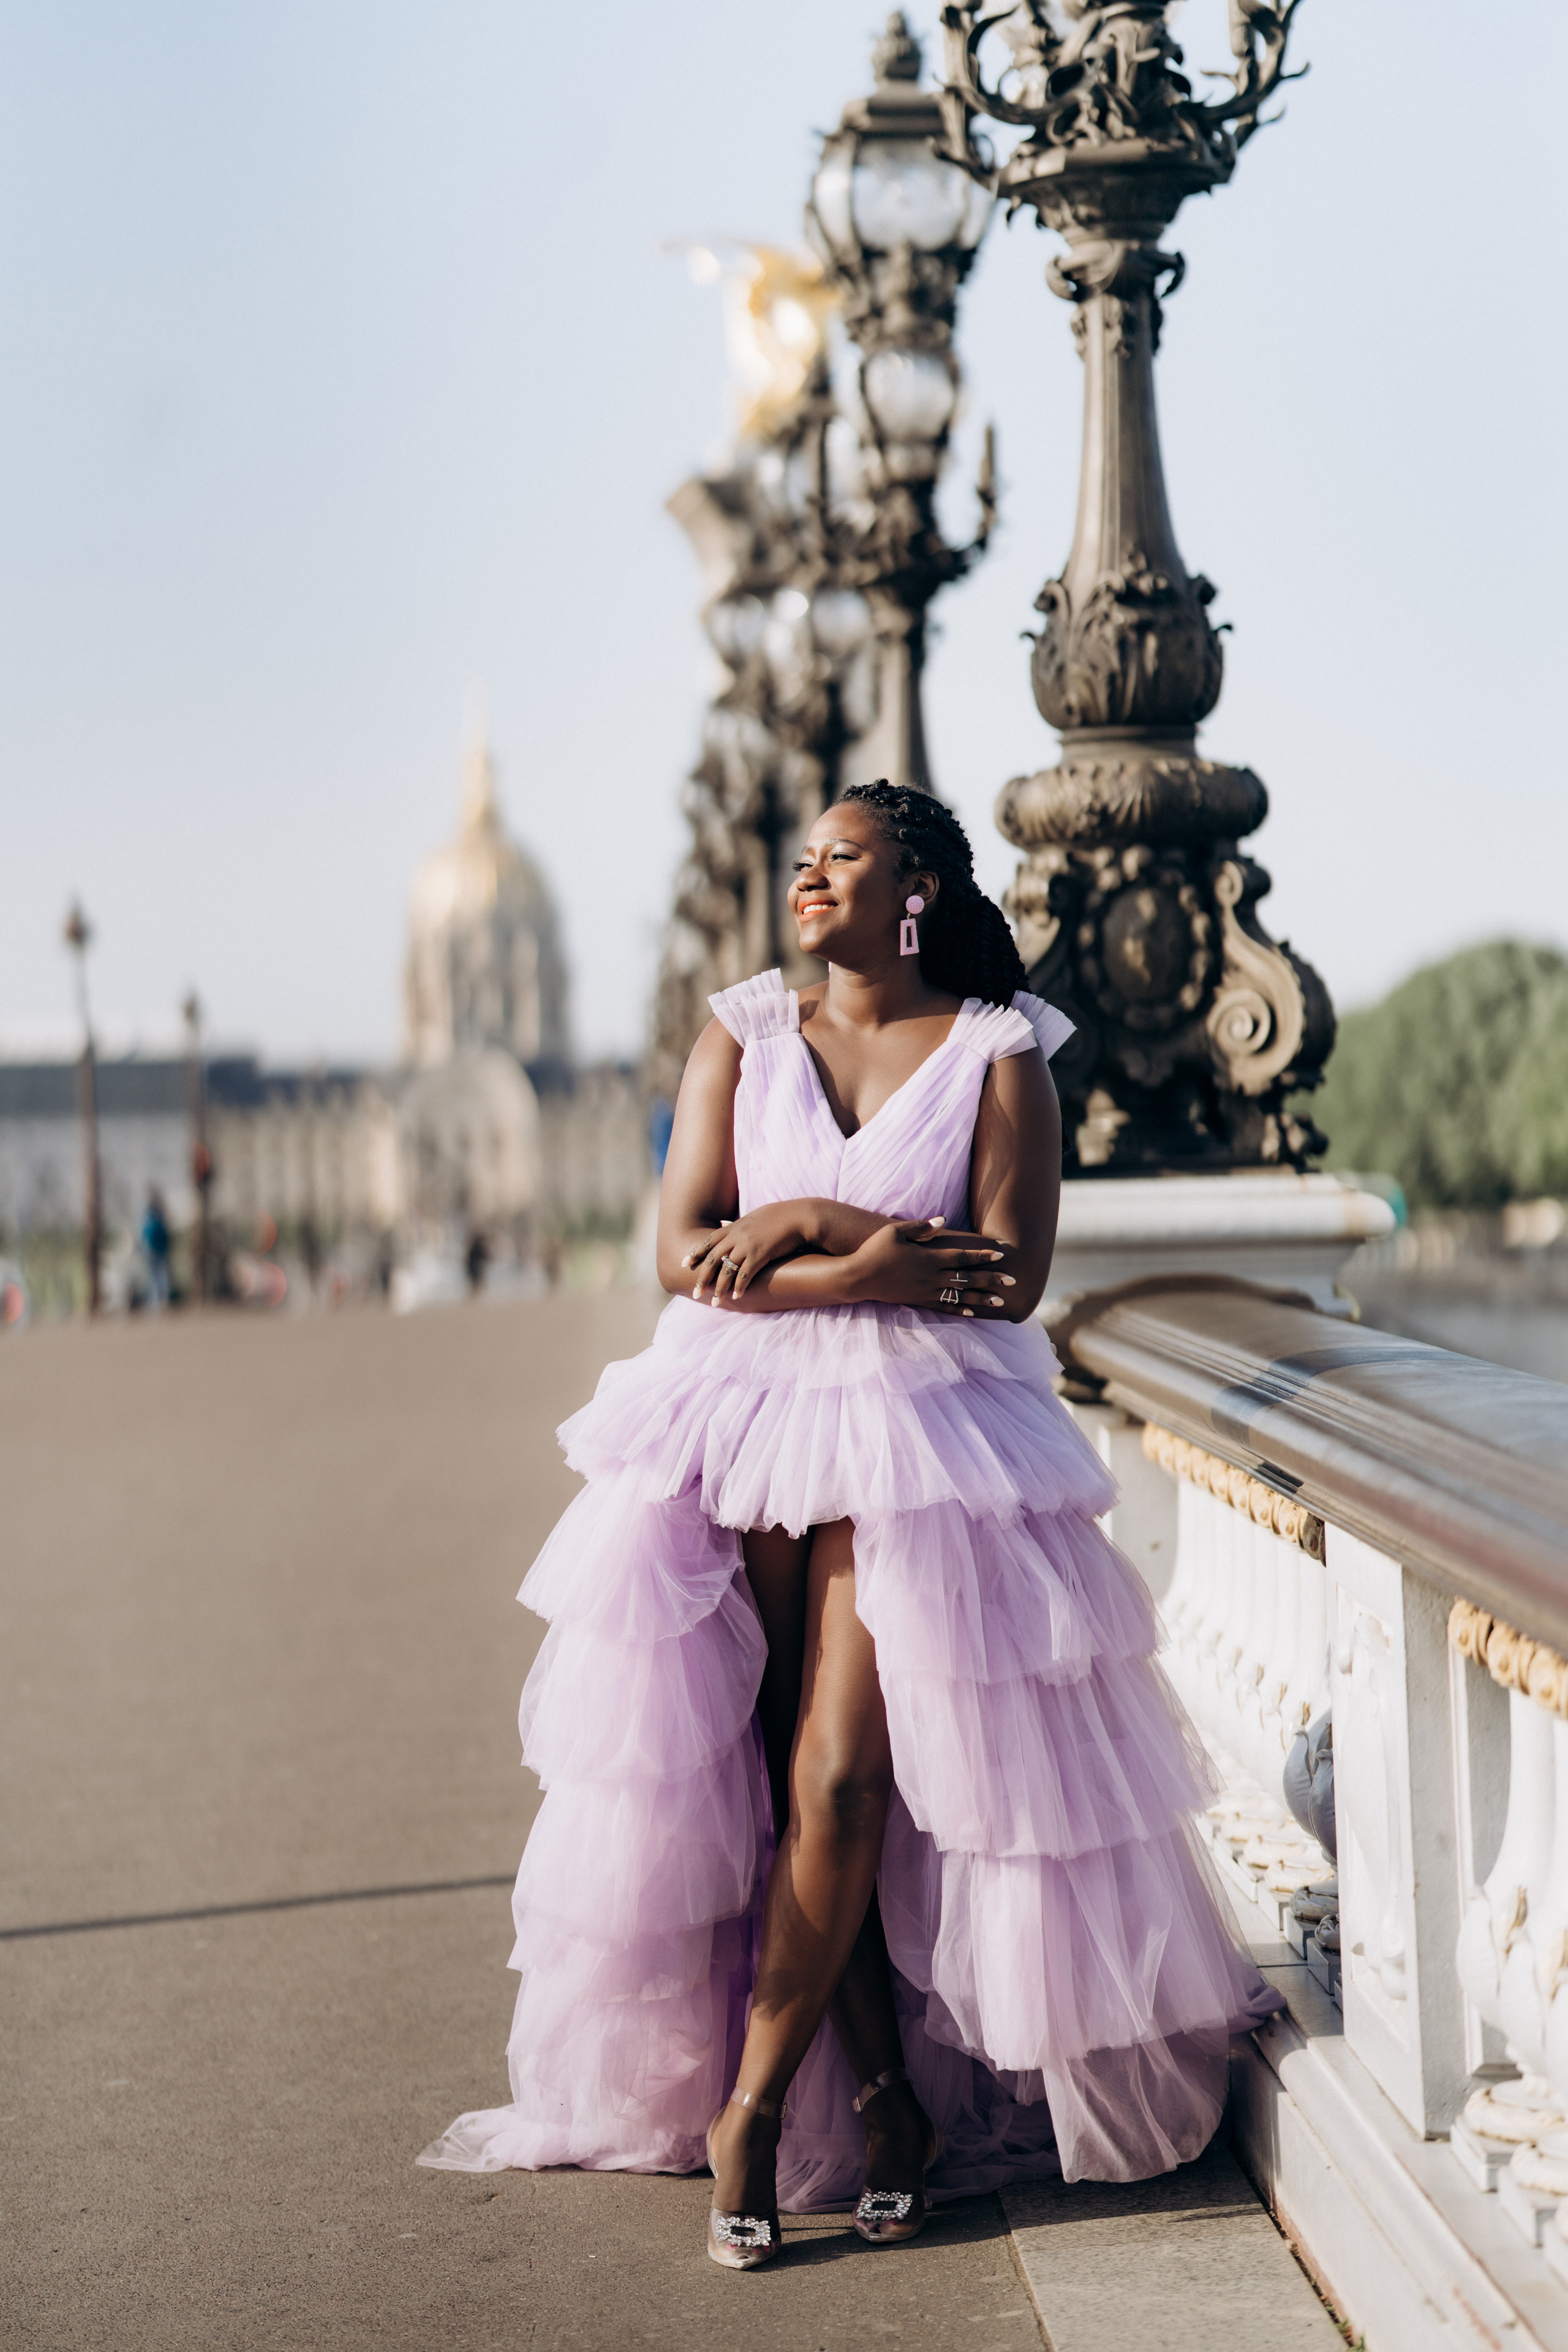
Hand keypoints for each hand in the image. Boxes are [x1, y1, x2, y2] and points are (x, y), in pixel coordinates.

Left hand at [682, 1203, 841, 1301]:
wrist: (799, 1216)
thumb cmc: (779, 1216)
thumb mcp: (754, 1217)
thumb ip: (738, 1224)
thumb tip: (725, 1222)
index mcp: (734, 1226)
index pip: (709, 1241)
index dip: (696, 1253)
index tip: (685, 1264)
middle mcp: (737, 1236)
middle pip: (713, 1259)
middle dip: (702, 1278)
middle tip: (695, 1293)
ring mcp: (747, 1245)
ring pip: (726, 1270)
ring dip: (719, 1288)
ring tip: (714, 1303)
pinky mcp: (760, 1255)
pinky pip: (745, 1274)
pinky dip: (739, 1287)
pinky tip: (736, 1297)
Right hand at [847, 1222, 1019, 1316]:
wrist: (858, 1277)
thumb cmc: (875, 1250)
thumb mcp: (895, 1231)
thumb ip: (920, 1227)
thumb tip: (943, 1220)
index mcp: (927, 1258)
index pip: (961, 1257)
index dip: (981, 1256)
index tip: (1000, 1256)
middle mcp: (930, 1277)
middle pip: (967, 1278)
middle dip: (991, 1279)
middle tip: (1012, 1281)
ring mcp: (925, 1291)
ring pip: (959, 1295)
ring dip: (981, 1298)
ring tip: (1000, 1301)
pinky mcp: (918, 1301)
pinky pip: (943, 1307)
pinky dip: (960, 1310)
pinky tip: (973, 1313)